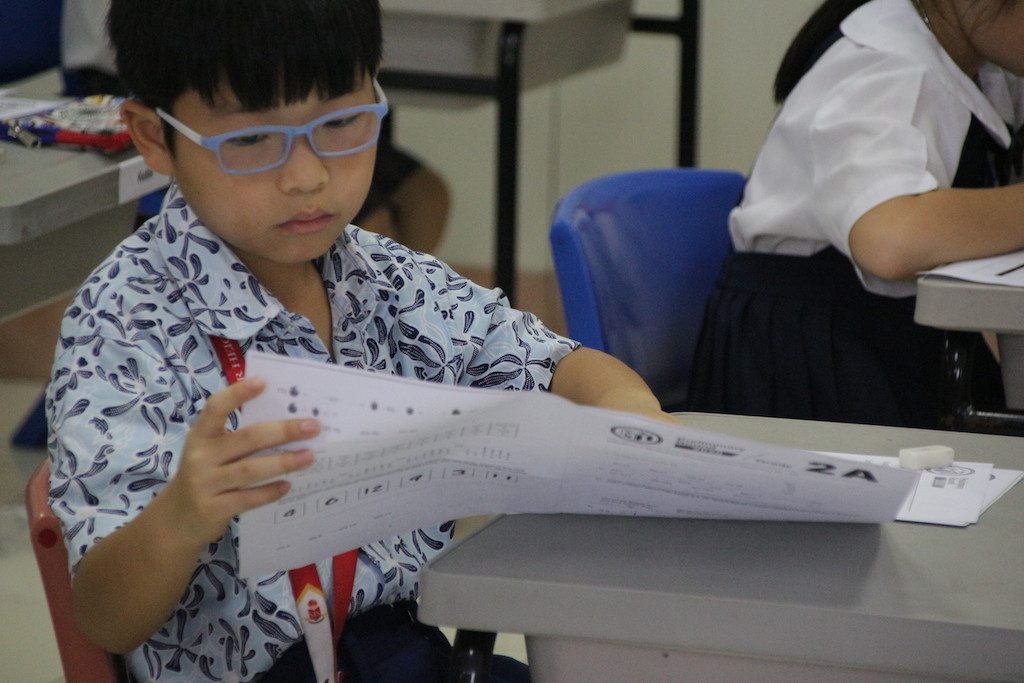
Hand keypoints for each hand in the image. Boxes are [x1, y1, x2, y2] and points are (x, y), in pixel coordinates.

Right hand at [161, 377, 319, 546]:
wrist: (174, 521)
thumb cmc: (204, 476)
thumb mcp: (211, 452)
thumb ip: (238, 438)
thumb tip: (286, 423)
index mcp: (200, 435)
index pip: (216, 408)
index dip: (238, 393)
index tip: (263, 382)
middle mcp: (200, 457)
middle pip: (247, 438)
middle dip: (283, 431)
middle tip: (313, 426)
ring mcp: (205, 484)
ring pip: (250, 470)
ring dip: (283, 462)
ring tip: (309, 456)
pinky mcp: (213, 509)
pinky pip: (248, 498)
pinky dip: (270, 492)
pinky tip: (287, 485)